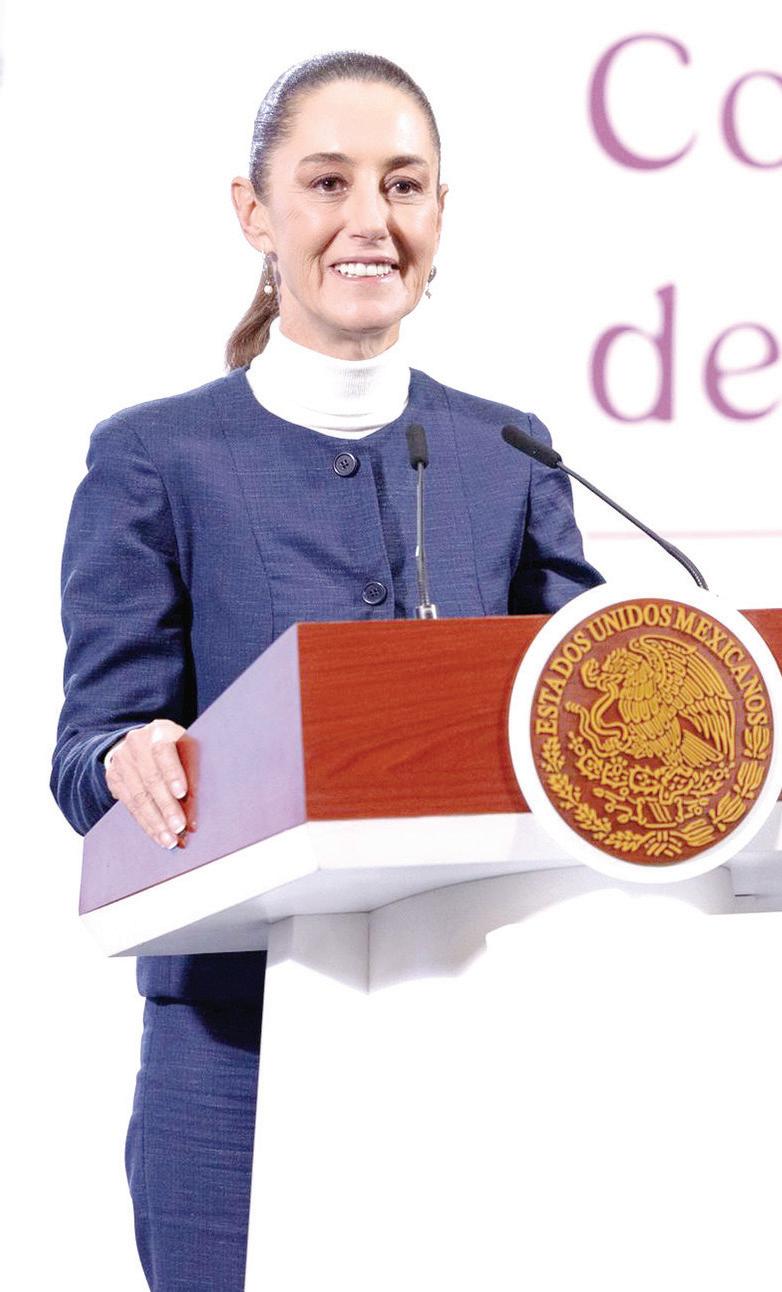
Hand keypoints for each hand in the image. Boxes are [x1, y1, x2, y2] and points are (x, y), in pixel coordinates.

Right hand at [104, 718, 191, 848]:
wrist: (142, 743)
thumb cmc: (175, 748)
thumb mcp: (187, 749)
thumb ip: (193, 771)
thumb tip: (198, 809)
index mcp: (159, 730)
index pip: (163, 751)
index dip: (172, 773)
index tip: (182, 793)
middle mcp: (136, 743)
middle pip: (151, 778)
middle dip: (166, 807)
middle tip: (179, 827)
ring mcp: (122, 761)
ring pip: (138, 796)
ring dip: (156, 822)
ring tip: (170, 840)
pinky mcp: (114, 778)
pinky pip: (130, 806)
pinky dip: (146, 824)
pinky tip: (158, 836)